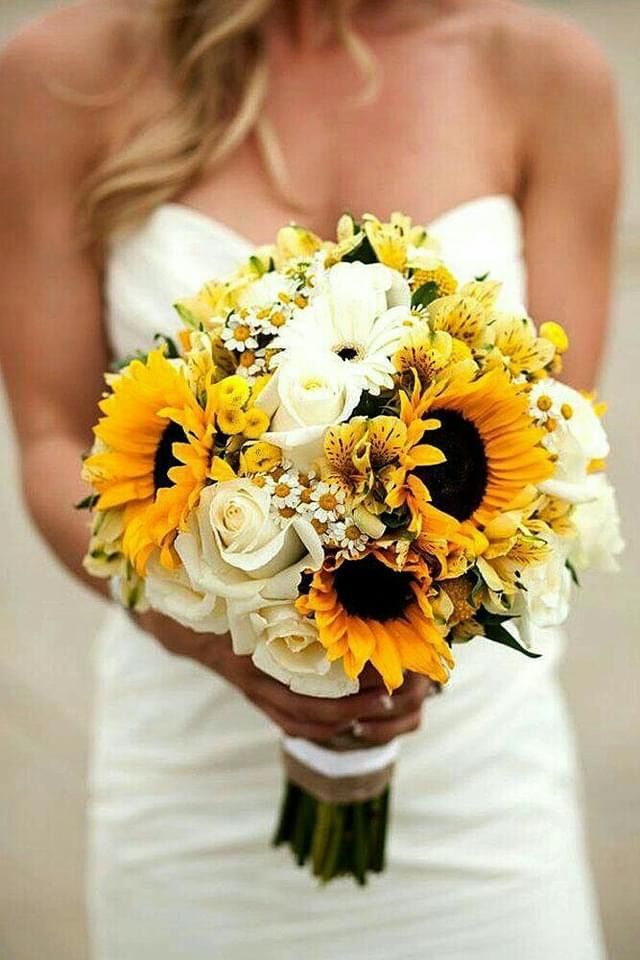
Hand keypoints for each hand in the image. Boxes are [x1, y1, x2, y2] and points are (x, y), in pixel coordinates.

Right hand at [137, 610, 439, 744]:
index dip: (343, 691)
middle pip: (307, 714)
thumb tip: (317, 557)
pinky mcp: (257, 697)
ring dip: (340, 721)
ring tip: (377, 709)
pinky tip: (347, 718)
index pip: (305, 688)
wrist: (184, 623)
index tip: (378, 674)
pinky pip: (289, 723)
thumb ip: (279, 580)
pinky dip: (320, 726)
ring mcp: (255, 693)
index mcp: (256, 655)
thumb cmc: (221, 599)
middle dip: (351, 710)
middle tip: (389, 697)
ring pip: (300, 724)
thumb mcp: (248, 588)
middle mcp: (256, 681)